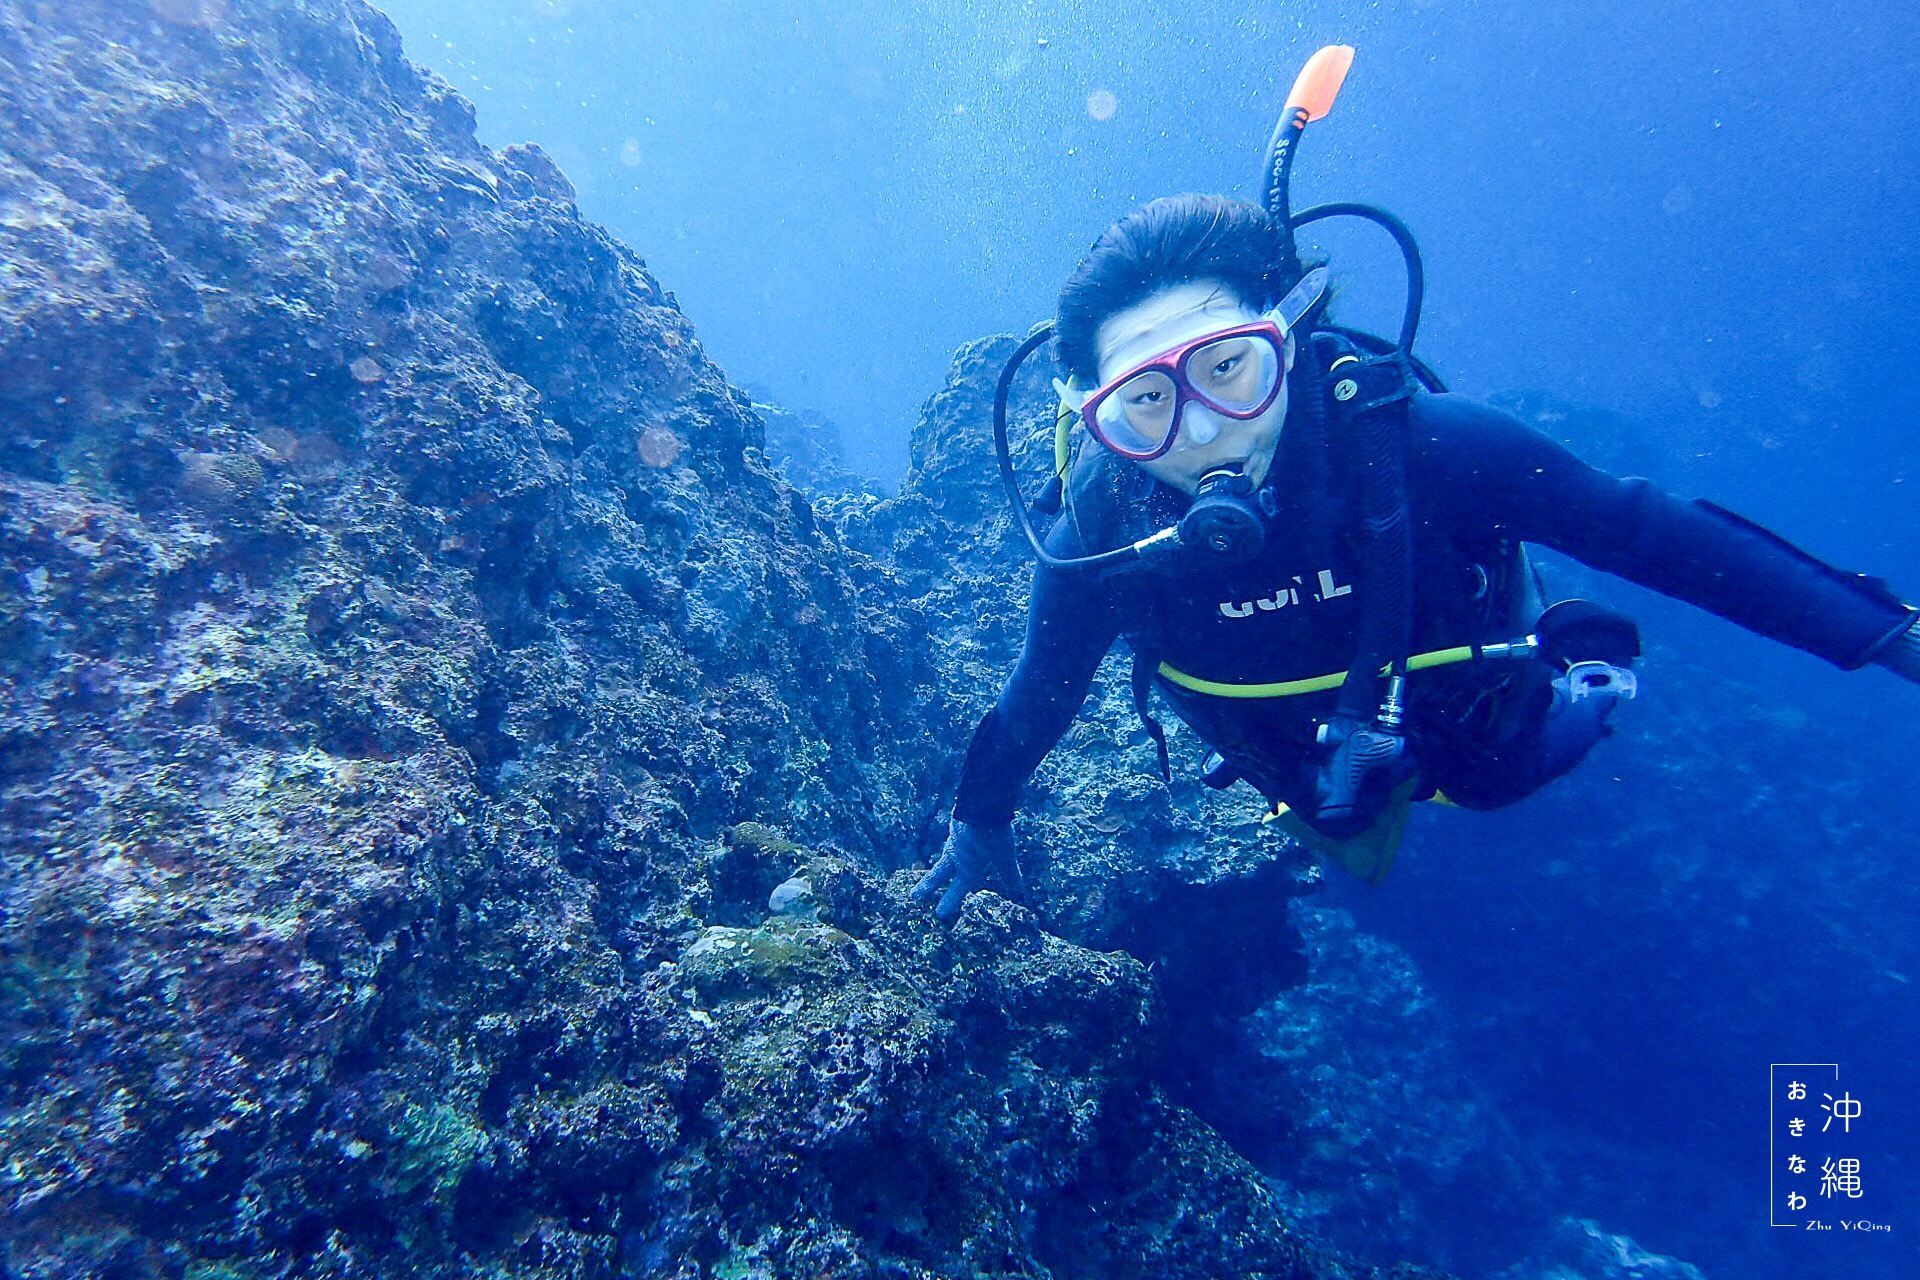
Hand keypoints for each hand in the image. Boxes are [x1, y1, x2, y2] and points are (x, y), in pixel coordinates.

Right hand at [910, 819, 1026, 922]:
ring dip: (944, 860)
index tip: (939, 914)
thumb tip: (1018, 893)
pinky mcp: (959, 821)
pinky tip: (959, 834)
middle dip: (928, 885)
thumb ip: (1009, 874)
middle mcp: (956, 853)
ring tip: (945, 860)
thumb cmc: (992, 834)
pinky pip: (956, 834)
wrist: (982, 804)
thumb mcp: (1004, 857)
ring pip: (948, 852)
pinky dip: (956, 839)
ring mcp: (955, 836)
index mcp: (966, 866)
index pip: (958, 888)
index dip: (950, 901)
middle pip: (939, 872)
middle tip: (914, 896)